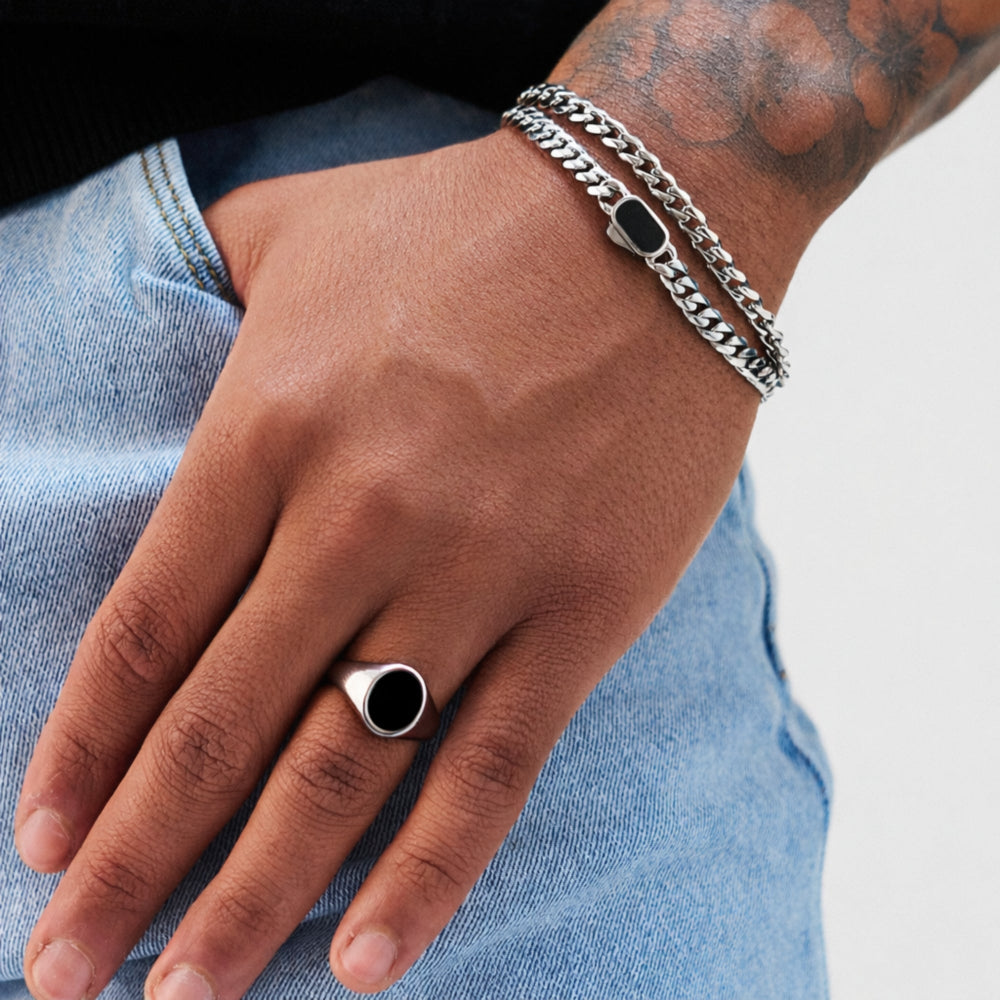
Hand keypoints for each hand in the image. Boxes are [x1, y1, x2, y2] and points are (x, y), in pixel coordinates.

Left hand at [15, 127, 757, 997]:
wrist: (649, 216)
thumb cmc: (465, 223)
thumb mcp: (301, 230)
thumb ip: (209, 290)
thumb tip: (156, 317)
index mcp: (273, 426)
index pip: (147, 628)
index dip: (83, 747)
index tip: (41, 843)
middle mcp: (359, 514)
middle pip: (220, 726)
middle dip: (133, 863)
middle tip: (63, 974)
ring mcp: (477, 570)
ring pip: (343, 769)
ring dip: (254, 899)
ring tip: (187, 998)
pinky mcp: (582, 608)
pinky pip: (491, 765)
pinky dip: (429, 872)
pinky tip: (369, 961)